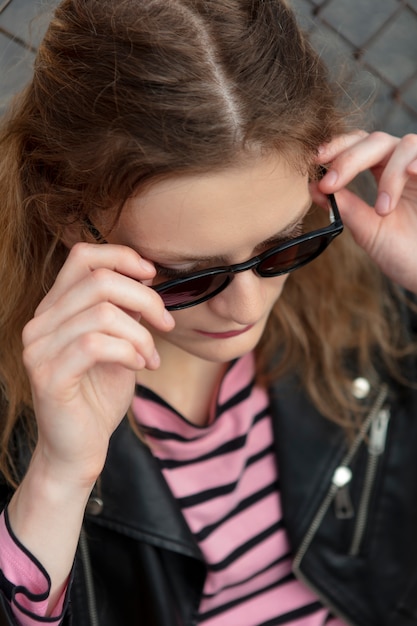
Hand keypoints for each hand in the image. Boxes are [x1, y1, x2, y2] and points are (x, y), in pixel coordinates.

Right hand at [22, 242, 174, 486]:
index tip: (152, 275)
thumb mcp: (119, 345)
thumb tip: (145, 281)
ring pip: (102, 313)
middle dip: (145, 299)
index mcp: (55, 309)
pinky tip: (140, 367)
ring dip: (141, 335)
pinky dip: (129, 352)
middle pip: (99, 281)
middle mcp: (40, 323)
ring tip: (151, 357)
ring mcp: (39, 349)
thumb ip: (125, 313)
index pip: (82, 256)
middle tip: (166, 324)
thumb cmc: (99, 397)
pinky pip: (96, 345)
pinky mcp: (48, 376)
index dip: (122, 256)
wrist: (78, 449)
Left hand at [311, 131, 416, 293]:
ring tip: (384, 210)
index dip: (337, 147)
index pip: (359, 146)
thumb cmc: (406, 253)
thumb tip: (313, 187)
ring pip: (405, 145)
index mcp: (385, 173)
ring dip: (389, 175)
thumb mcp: (369, 231)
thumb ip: (345, 207)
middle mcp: (405, 166)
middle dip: (349, 159)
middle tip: (331, 183)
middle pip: (376, 140)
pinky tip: (412, 174)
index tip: (315, 160)